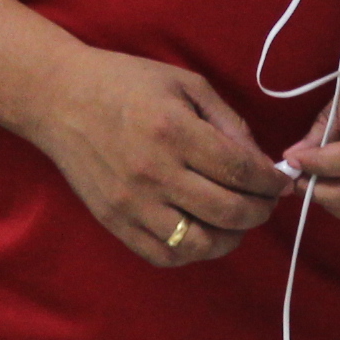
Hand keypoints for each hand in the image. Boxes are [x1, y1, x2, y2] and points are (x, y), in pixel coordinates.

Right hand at [15, 44, 288, 266]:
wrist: (59, 99)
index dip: (271, 181)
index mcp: (174, 131)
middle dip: (260, 210)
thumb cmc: (126, 83)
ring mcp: (132, 203)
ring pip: (200, 243)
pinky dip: (193, 252)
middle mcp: (154, 172)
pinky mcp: (114, 222)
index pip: (242, 171)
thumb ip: (228, 122)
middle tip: (265, 202)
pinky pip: (164, 255)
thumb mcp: (185, 84)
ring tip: (236, 221)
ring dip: (231, 237)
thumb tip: (260, 161)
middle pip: (229, 211)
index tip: (279, 181)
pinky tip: (202, 232)